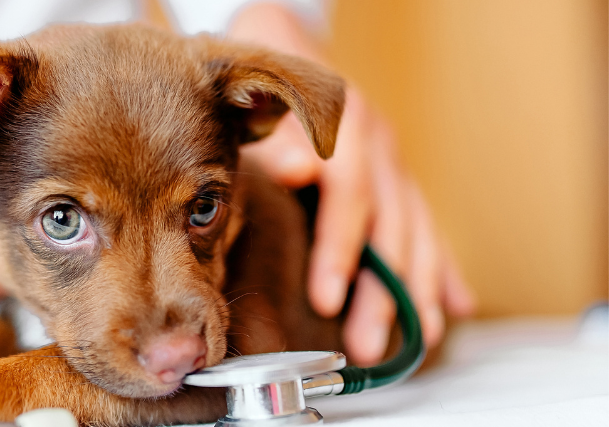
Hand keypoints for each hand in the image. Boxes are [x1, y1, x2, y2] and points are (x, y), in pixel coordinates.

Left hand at [230, 3, 473, 364]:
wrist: (288, 38)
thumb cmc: (266, 70)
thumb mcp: (263, 85)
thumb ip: (280, 131)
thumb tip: (300, 171)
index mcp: (349, 129)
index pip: (350, 198)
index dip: (340, 250)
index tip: (326, 296)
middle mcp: (380, 149)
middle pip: (389, 228)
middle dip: (381, 292)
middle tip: (367, 343)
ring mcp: (395, 165)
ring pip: (416, 233)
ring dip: (418, 292)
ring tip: (420, 341)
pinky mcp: (399, 178)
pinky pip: (428, 226)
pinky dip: (444, 267)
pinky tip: (456, 305)